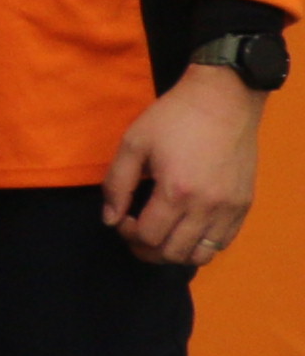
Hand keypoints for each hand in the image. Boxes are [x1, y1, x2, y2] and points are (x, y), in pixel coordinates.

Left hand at [101, 66, 262, 267]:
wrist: (223, 100)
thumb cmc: (173, 118)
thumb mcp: (133, 144)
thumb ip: (117, 185)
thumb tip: (110, 219)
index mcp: (176, 192)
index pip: (148, 237)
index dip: (128, 234)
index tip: (123, 218)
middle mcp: (207, 207)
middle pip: (173, 253)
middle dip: (147, 249)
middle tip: (137, 230)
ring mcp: (230, 208)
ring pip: (201, 255)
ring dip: (175, 251)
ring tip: (162, 233)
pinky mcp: (245, 205)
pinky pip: (224, 242)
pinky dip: (202, 244)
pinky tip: (186, 227)